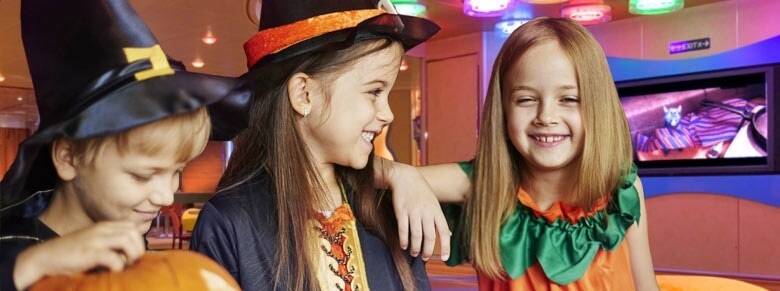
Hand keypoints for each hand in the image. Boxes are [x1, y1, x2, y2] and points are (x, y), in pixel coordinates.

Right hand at [14, 220, 144, 289]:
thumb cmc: (71, 254)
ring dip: (131, 255)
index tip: (132, 255)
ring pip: (127, 240)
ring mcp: (95, 240)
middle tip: (131, 262)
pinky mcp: (89, 253)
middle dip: (137, 248)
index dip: (137, 241)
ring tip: (124, 266)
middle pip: (133, 232)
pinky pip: (113, 257)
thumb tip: (129, 255)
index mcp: (103, 227)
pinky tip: (113, 271)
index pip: (131, 227)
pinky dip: (118, 266)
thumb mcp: (93, 243)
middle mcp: (101, 230)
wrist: (45, 257)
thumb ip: (109, 244)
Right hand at [387, 162, 450, 260]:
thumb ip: (440, 219)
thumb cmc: (421, 191)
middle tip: (425, 257)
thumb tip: (448, 234)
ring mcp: (414, 212)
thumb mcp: (434, 204)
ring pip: (416, 235)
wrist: (405, 177)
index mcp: (436, 211)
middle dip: (427, 251)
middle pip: (429, 237)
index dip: (446, 246)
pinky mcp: (401, 211)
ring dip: (415, 248)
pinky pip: (403, 229)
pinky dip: (403, 240)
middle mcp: (426, 212)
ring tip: (414, 253)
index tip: (444, 258)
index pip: (444, 231)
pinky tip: (403, 245)